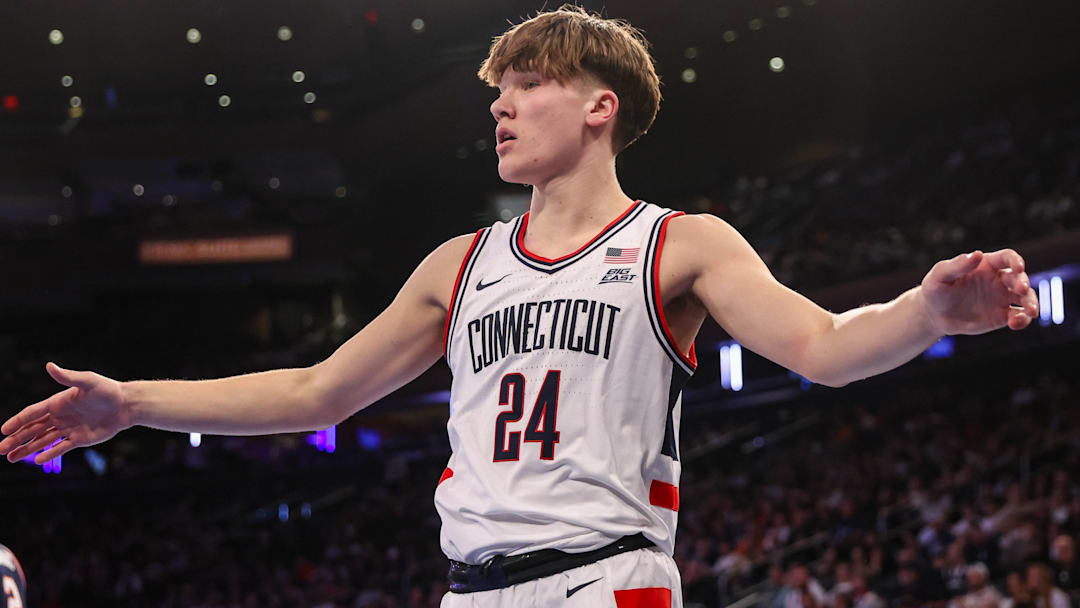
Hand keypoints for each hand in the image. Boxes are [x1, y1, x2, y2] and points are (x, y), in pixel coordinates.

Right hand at [0, 362, 129, 463]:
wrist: (127, 405)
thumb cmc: (107, 390)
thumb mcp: (87, 381)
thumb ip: (68, 377)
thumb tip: (49, 365)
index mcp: (58, 403)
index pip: (32, 413)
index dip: (17, 421)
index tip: (3, 431)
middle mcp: (60, 416)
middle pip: (32, 429)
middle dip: (16, 439)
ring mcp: (69, 428)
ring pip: (42, 441)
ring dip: (27, 449)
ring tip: (10, 458)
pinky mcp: (80, 439)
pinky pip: (60, 448)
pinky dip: (49, 454)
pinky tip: (37, 461)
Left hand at [920, 248, 1038, 335]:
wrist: (935, 314)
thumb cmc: (936, 289)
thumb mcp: (940, 275)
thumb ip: (957, 265)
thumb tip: (977, 254)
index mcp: (987, 265)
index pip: (1007, 257)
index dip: (1015, 260)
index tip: (1018, 267)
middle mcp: (999, 280)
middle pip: (1019, 278)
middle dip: (1023, 283)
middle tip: (1021, 289)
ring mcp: (1003, 298)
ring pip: (1026, 298)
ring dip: (1032, 303)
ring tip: (1030, 312)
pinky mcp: (1003, 316)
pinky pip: (1019, 317)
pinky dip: (1023, 320)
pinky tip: (1015, 323)